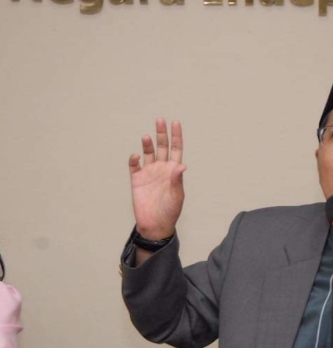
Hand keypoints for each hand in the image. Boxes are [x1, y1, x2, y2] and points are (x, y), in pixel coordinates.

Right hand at [128, 118, 186, 239]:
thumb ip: (177, 180)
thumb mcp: (177, 195)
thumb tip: (181, 166)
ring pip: (148, 153)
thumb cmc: (170, 211)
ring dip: (147, 144)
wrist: (155, 224)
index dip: (176, 136)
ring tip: (146, 136)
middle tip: (160, 120)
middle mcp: (161, 169)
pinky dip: (134, 160)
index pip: (176, 149)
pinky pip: (134, 166)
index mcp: (174, 171)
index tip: (175, 123)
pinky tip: (136, 156)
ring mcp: (149, 173)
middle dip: (161, 133)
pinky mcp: (137, 180)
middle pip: (162, 147)